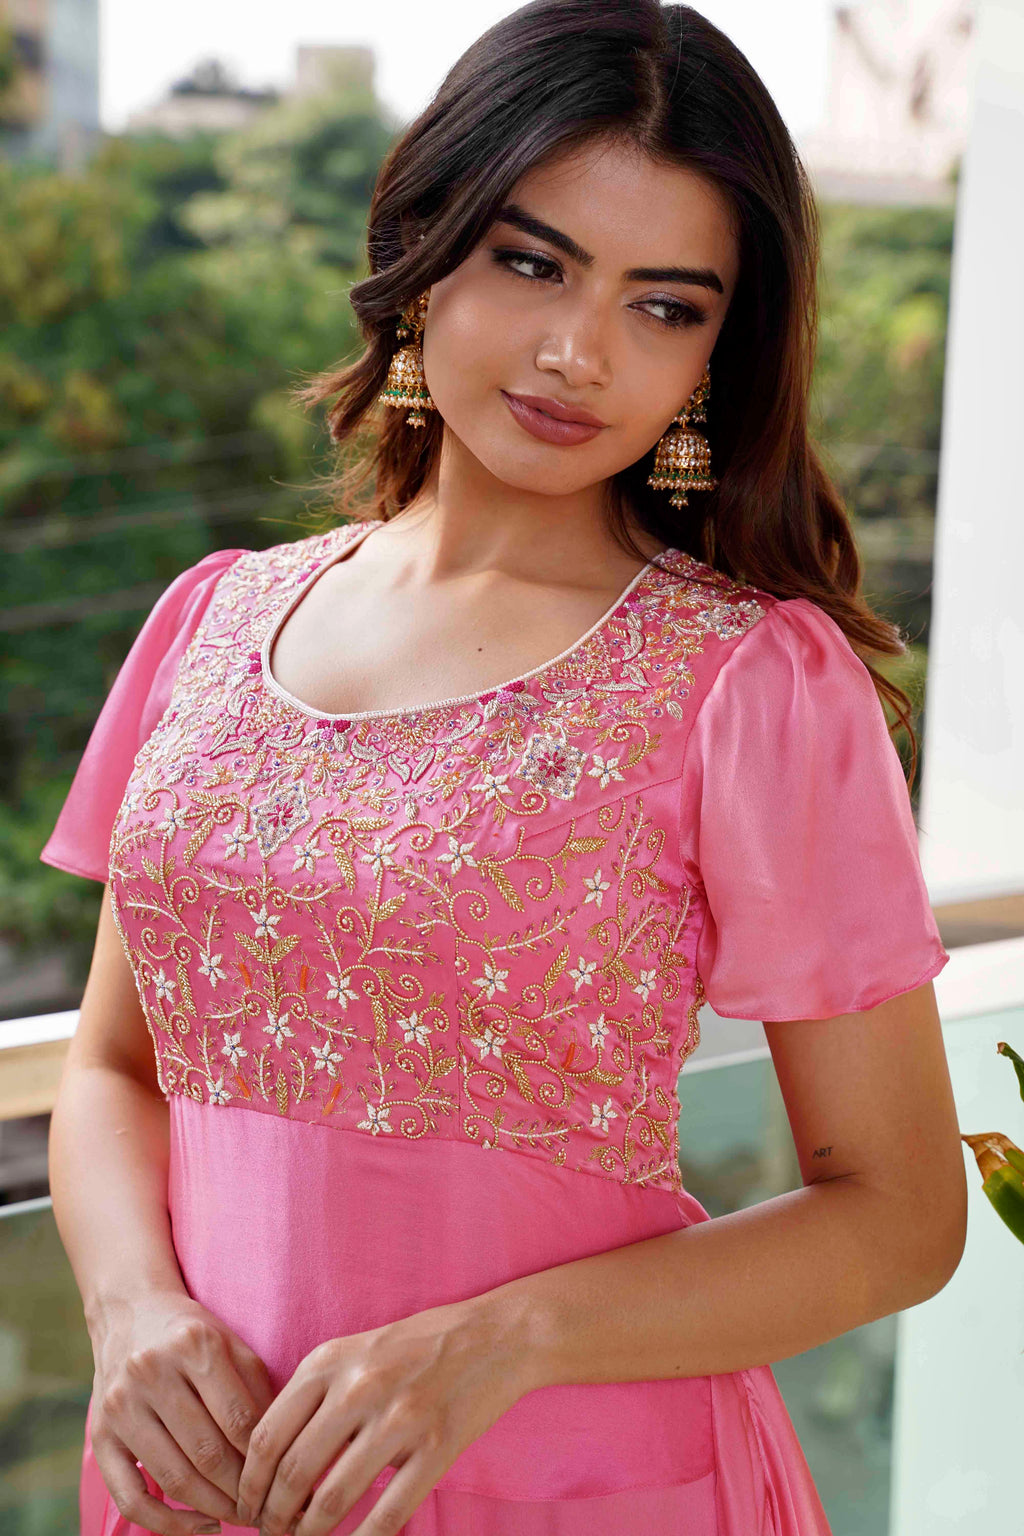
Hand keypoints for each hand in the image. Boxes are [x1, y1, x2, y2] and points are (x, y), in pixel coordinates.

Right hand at [90, 1287, 275, 1534]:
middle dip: (242, 1491)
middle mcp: (152, 1372)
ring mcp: (122, 1405)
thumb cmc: (192, 1334)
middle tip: (266, 1508)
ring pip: (174, 1477)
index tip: (284, 1480)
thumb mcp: (231, 1344)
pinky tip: (200, 1526)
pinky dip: (167, 1523)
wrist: (130, 1312)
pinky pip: (131, 1497)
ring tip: (240, 1516)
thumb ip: (258, 1389)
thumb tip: (284, 1450)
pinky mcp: (100, 1435)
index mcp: (194, 1345)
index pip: (239, 1420)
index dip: (265, 1459)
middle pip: (207, 1452)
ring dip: (214, 1509)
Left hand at [235, 1297, 529, 1535]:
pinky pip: (387, 1514)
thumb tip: (271, 1461)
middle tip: (271, 1534)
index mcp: (329, 1361)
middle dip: (273, 1517)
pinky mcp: (437, 1447)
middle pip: (292, 1473)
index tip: (247, 1507)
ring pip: (331, 1499)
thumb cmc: (418, 1346)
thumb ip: (315, 1395)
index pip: (267, 1436)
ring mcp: (399, 1418)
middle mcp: (358, 1388)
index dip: (249, 1484)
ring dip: (308, 1534)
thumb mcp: (355, 1351)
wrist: (494, 1335)